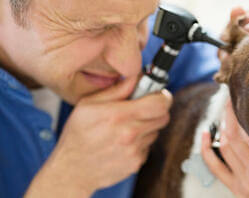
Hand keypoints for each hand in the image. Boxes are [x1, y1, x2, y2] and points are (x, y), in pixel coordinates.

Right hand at [25, 77, 171, 196]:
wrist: (72, 171)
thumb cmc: (77, 136)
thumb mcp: (88, 105)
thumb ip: (116, 90)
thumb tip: (137, 77)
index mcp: (118, 115)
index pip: (160, 103)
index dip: (163, 96)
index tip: (159, 95)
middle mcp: (129, 134)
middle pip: (163, 117)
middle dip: (156, 110)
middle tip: (142, 109)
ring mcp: (134, 151)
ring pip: (156, 131)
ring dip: (146, 127)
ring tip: (126, 128)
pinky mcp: (136, 163)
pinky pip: (148, 146)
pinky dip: (140, 143)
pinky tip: (123, 143)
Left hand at [201, 99, 248, 197]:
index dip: (244, 112)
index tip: (244, 95)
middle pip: (233, 136)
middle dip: (229, 113)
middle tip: (231, 97)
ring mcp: (245, 183)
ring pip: (224, 148)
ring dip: (221, 126)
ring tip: (225, 111)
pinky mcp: (237, 189)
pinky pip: (215, 167)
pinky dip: (206, 150)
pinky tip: (205, 134)